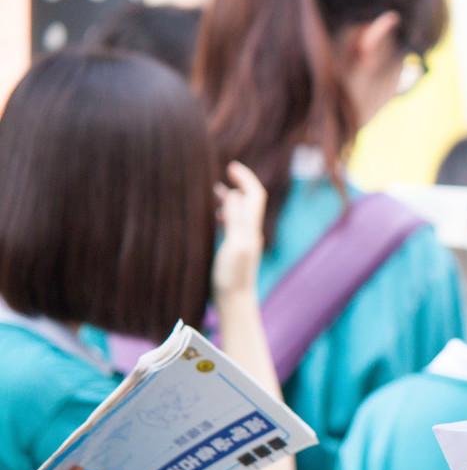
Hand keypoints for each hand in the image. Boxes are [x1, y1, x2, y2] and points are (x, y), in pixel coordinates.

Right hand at [212, 161, 266, 297]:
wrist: (234, 302)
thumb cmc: (232, 277)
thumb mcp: (234, 245)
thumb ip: (236, 220)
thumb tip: (234, 194)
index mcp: (251, 229)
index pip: (254, 195)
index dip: (246, 178)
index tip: (231, 166)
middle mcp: (250, 233)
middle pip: (248, 201)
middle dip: (236, 185)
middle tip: (218, 175)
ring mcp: (243, 242)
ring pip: (238, 213)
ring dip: (228, 199)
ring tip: (210, 192)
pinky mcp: (234, 251)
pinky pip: (231, 226)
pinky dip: (223, 215)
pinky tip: (211, 217)